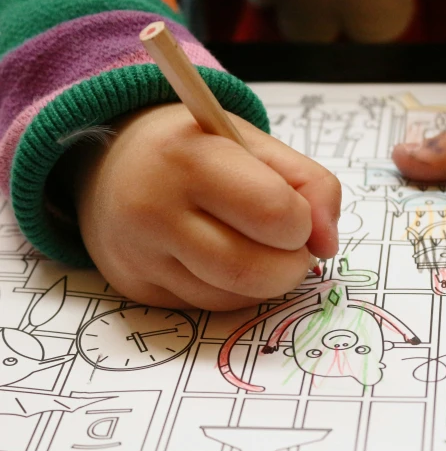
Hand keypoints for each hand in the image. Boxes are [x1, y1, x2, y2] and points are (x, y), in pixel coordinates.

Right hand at [65, 103, 340, 310]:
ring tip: (258, 247)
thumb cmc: (198, 150)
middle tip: (292, 246)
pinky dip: (235, 291)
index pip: (275, 213)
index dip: (303, 222)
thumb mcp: (255, 143)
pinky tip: (226, 261)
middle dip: (292, 265)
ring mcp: (140, 255)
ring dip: (265, 281)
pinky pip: (208, 306)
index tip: (299, 216)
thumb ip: (310, 183)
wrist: (113, 164)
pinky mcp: (138, 287)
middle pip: (255, 270)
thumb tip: (328, 244)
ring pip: (235, 297)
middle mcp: (155, 210)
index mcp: (191, 159)